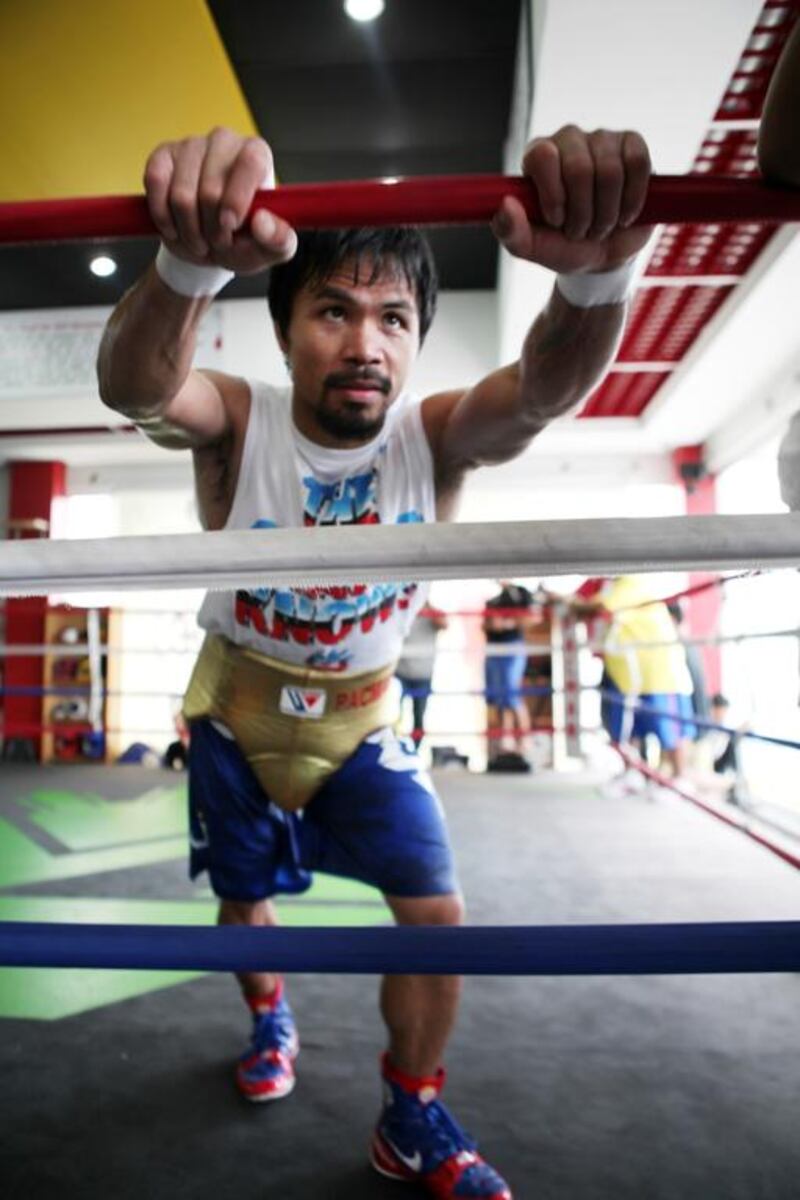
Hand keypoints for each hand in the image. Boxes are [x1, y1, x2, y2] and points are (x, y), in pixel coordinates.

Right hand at [144, 127, 296, 274]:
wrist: (208, 245)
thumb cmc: (242, 242)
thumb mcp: (269, 251)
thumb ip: (279, 241)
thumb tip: (262, 222)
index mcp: (257, 155)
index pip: (250, 161)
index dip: (237, 198)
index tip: (230, 226)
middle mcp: (225, 141)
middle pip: (211, 188)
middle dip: (212, 228)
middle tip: (217, 242)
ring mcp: (191, 145)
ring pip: (182, 194)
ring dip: (188, 229)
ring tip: (199, 240)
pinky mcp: (162, 156)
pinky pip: (155, 183)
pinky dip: (163, 216)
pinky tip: (173, 228)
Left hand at [492, 125, 652, 273]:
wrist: (602, 256)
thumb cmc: (563, 246)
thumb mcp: (531, 248)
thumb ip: (510, 231)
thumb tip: (506, 206)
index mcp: (537, 157)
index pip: (542, 156)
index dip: (553, 194)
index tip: (557, 221)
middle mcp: (567, 139)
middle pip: (579, 168)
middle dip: (583, 213)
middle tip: (581, 231)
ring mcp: (602, 138)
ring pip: (610, 171)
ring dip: (607, 213)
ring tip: (601, 226)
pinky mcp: (632, 144)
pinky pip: (637, 163)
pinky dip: (632, 199)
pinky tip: (625, 214)